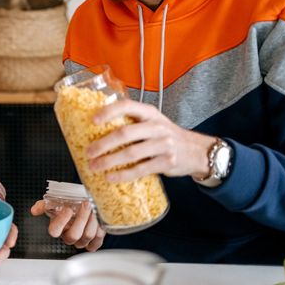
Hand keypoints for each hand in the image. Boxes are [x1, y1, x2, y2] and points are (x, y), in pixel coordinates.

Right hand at [31, 199, 103, 250]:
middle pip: (73, 235)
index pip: (54, 231)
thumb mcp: (55, 202)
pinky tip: (99, 219)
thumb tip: (34, 210)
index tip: (68, 208)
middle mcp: (68, 236)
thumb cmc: (70, 204)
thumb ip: (44, 205)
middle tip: (86, 204)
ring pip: (87, 236)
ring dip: (93, 221)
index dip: (61, 221)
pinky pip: (97, 241)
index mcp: (57, 228)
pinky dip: (100, 230)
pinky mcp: (93, 243)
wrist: (85, 205)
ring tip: (95, 208)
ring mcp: (81, 241)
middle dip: (81, 218)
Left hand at [86, 99, 214, 181]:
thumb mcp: (153, 122)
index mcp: (150, 113)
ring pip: (130, 153)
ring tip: (94, 166)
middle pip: (125, 133)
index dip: (109, 112)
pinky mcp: (166, 162)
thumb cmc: (166, 136)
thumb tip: (98, 131)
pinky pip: (140, 169)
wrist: (197, 151)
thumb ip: (133, 123)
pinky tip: (110, 177)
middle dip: (103, 144)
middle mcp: (156, 126)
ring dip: (109, 161)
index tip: (93, 121)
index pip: (127, 106)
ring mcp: (163, 144)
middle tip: (88, 152)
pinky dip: (123, 174)